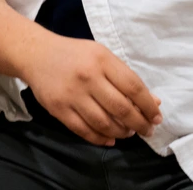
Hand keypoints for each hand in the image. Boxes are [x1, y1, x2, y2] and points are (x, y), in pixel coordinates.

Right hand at [21, 34, 162, 145]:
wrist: (36, 54)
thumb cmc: (74, 54)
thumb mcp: (102, 56)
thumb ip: (126, 78)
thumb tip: (154, 103)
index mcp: (101, 60)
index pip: (133, 87)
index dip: (149, 106)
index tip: (156, 117)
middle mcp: (87, 77)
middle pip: (121, 109)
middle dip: (140, 124)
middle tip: (147, 130)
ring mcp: (72, 94)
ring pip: (105, 123)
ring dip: (122, 132)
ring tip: (128, 132)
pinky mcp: (58, 109)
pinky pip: (84, 130)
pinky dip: (101, 138)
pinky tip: (110, 138)